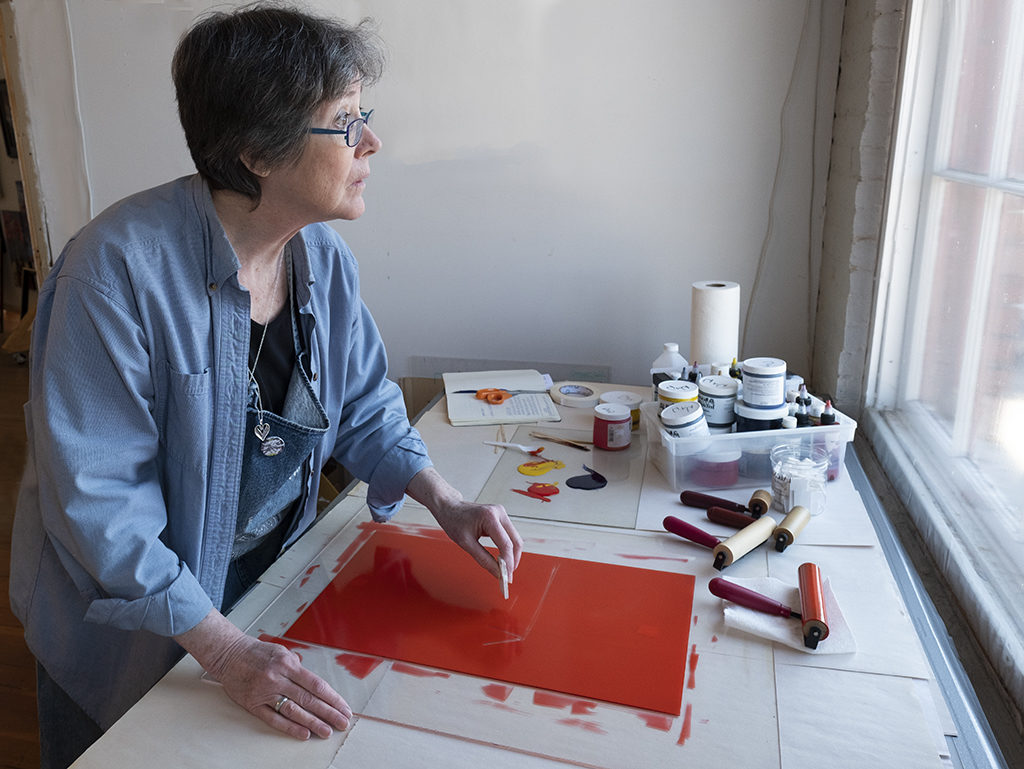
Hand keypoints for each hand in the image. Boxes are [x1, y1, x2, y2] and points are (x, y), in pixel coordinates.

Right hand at [176, 610, 351, 739]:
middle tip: (342, 723)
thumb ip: (298, 667)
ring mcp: (265, 693)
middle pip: (308, 699)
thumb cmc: (257, 652)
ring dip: (312, 723)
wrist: (228, 654)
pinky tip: (303, 733)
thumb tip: (314, 684)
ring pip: (293, 711)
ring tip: (326, 732)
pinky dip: (290, 727)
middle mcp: (277, 679)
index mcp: (288, 664)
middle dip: (328, 713)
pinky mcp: (253, 704)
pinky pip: (274, 718)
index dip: (332, 698)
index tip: (344, 708)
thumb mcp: (282, 652)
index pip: (316, 685)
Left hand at [406, 467, 522, 580]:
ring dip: (512, 555)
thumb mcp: (466, 543)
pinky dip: (508, 548)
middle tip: (508, 576)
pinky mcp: (501, 517)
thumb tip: (497, 573)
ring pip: (515, 538)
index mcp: (490, 517)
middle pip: (516, 541)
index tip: (506, 578)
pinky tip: (502, 559)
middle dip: (513, 560)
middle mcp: (499, 513)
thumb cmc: (454, 521)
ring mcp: (502, 513)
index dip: (508, 563)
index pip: (506, 544)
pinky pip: (510, 535)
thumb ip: (483, 559)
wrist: (449, 507)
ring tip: (505, 570)